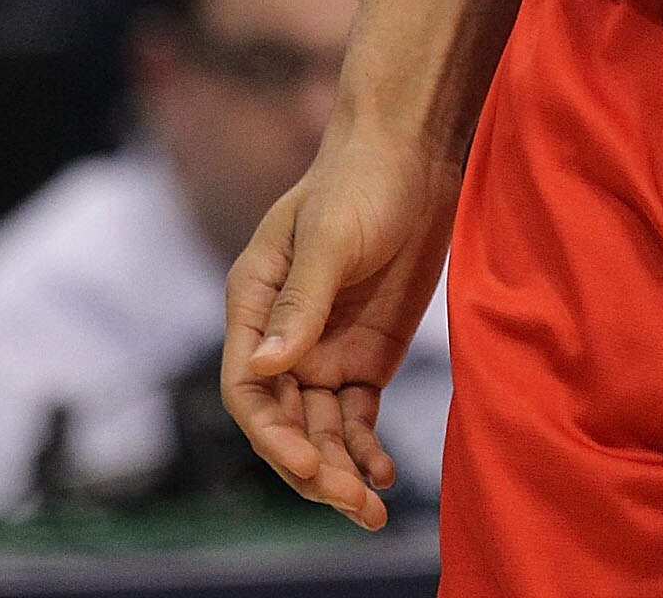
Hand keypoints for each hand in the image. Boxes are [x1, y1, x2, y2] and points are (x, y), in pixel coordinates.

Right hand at [221, 122, 457, 527]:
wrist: (415, 154)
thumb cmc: (360, 180)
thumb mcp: (329, 236)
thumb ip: (302, 300)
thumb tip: (267, 367)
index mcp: (254, 304)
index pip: (247, 388)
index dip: (272, 436)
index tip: (311, 463)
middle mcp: (283, 338)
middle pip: (283, 423)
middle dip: (313, 469)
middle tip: (352, 503)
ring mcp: (324, 351)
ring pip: (321, 431)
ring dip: (341, 472)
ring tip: (373, 508)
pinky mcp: (365, 357)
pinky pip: (357, 419)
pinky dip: (366, 450)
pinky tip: (386, 474)